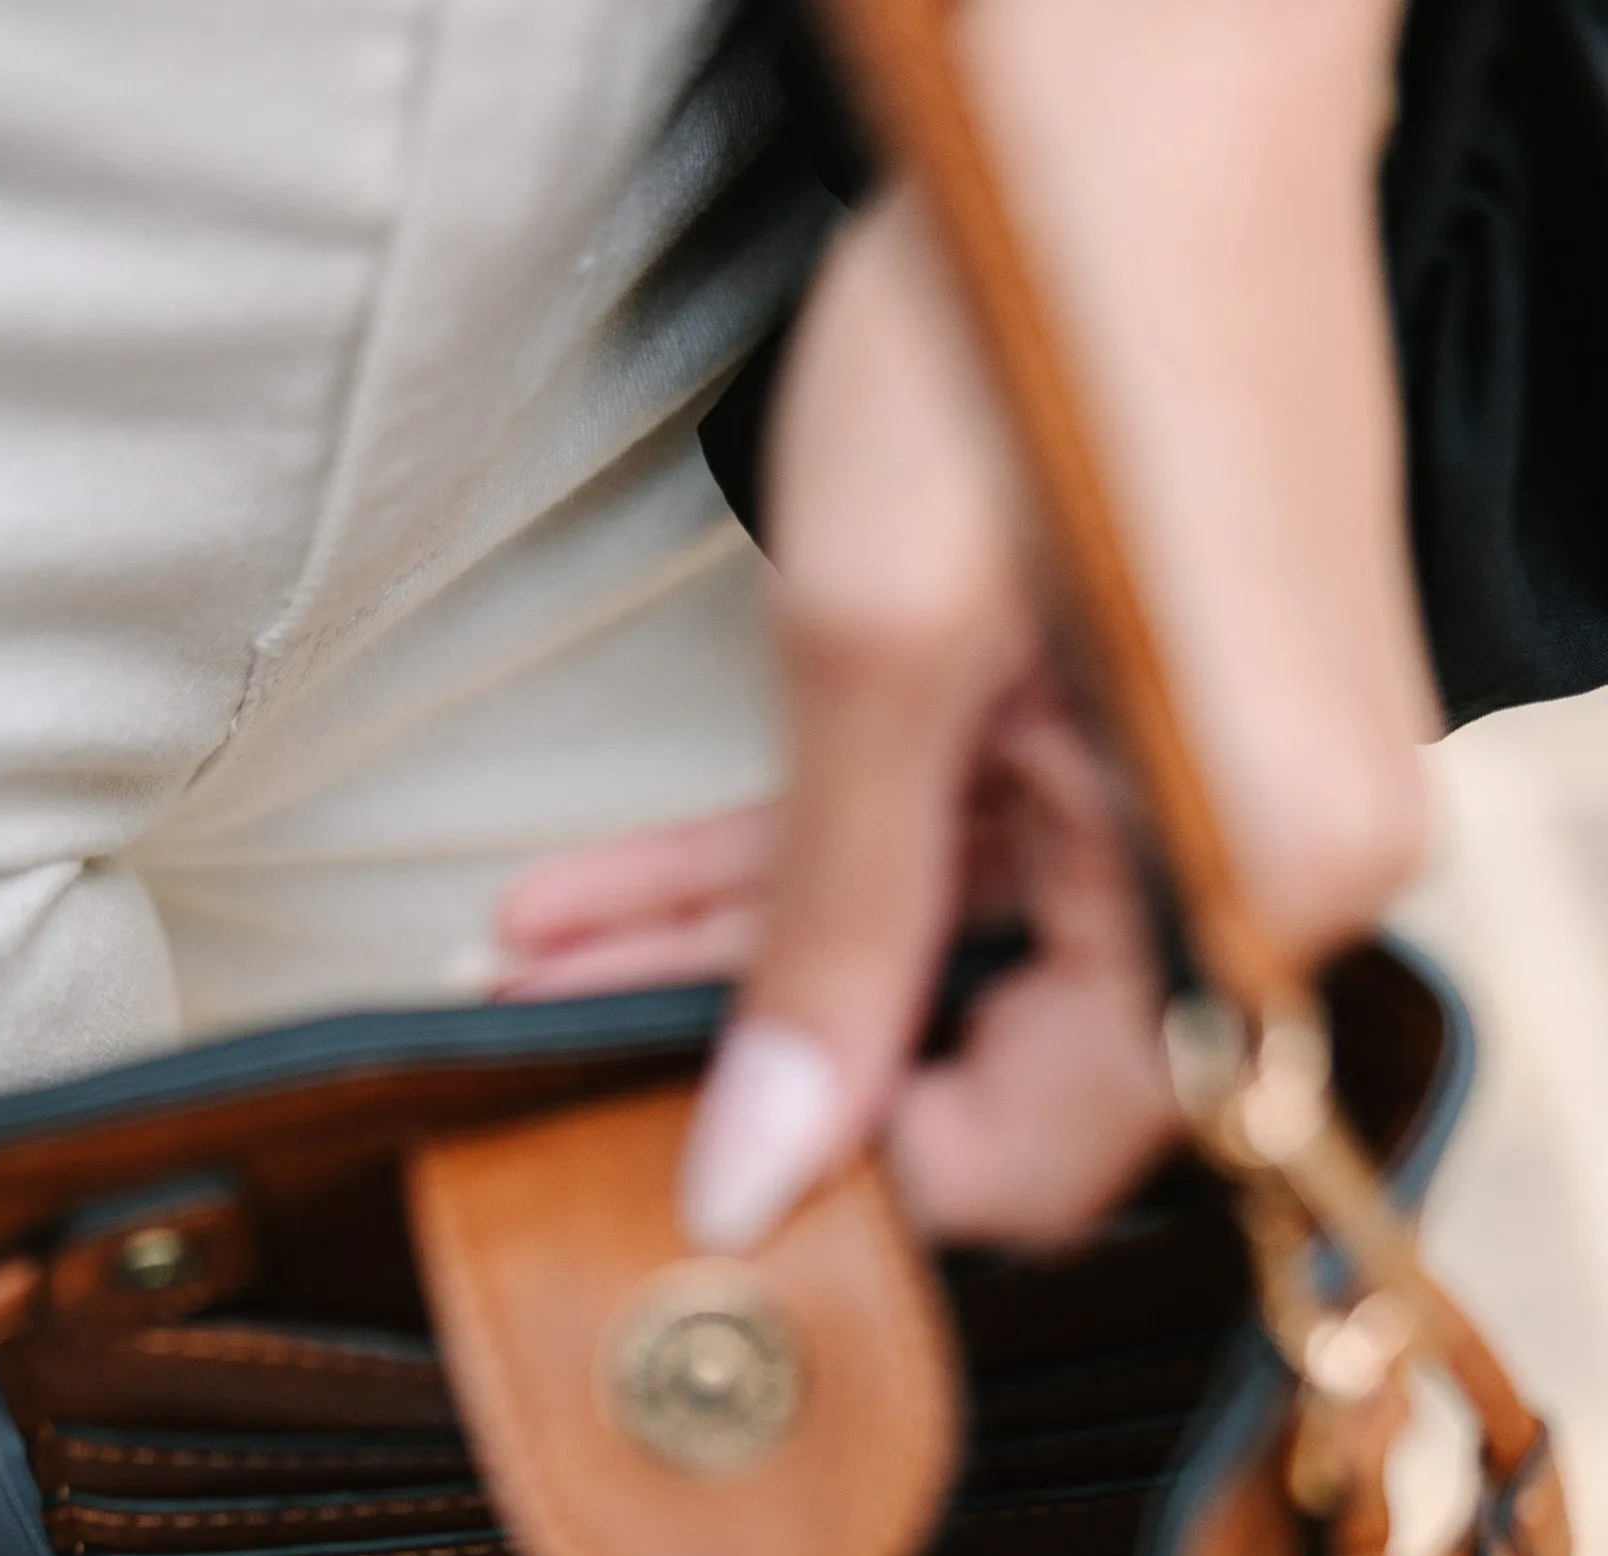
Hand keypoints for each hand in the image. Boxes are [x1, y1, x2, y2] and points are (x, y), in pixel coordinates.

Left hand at [673, 0, 1434, 1252]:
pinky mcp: (1143, 721)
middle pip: (996, 1056)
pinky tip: (622, 886)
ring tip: (549, 959)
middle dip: (768, 1053)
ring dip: (744, 948)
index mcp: (1264, 881)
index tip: (693, 1179)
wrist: (1135, 54)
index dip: (858, 1181)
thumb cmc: (1046, 300)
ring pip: (950, 939)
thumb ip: (825, 940)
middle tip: (592, 1068)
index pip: (1051, 1153)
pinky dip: (809, 851)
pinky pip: (968, 836)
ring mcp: (1207, 789)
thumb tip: (759, 1178)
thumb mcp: (881, 654)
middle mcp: (1268, 863)